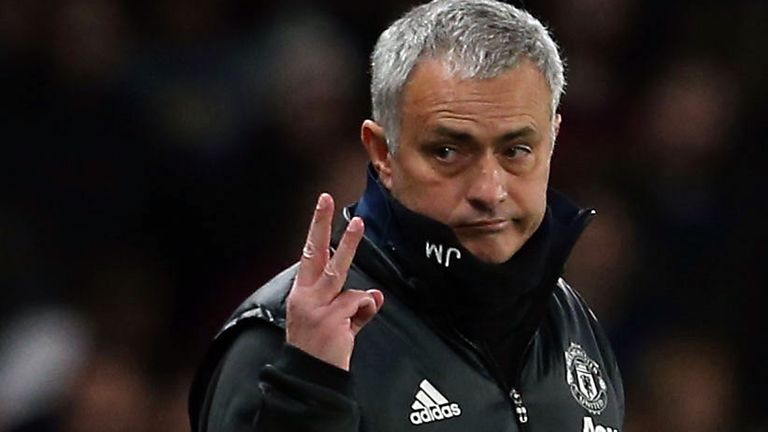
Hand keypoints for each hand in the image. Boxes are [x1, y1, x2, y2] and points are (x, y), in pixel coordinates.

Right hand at [286, 193, 384, 370]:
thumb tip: (375, 295)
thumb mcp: (333, 324)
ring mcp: (318, 307)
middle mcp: (306, 297)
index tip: (321, 205)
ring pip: (338, 270)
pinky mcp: (333, 319)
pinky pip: (360, 303)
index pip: (308, 255)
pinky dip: (364, 312)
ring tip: (358, 224)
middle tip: (326, 199)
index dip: (315, 230)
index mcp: (302, 294)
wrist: (311, 379)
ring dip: (349, 245)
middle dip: (321, 224)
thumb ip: (353, 308)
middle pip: (315, 253)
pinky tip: (352, 327)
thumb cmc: (319, 350)